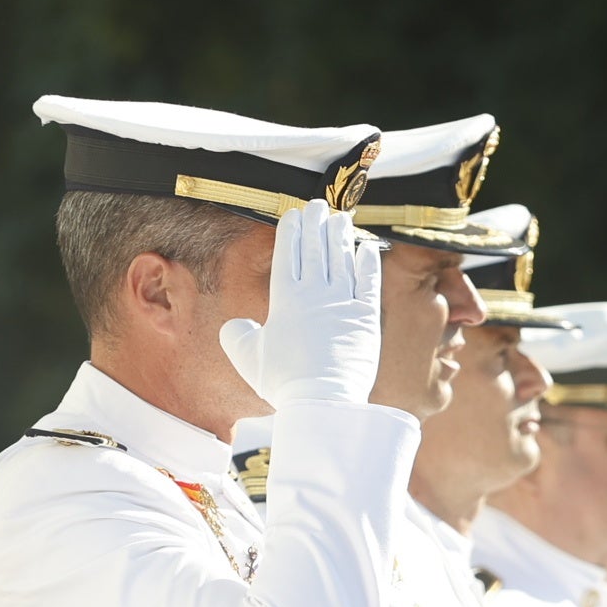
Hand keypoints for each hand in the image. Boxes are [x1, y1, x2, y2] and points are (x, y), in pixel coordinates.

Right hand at [217, 199, 382, 408]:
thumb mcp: (248, 357)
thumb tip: (237, 325)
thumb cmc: (284, 382)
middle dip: (316, 223)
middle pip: (315, 249)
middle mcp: (315, 293)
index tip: (294, 215)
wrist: (322, 400)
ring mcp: (343, 303)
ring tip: (341, 219)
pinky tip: (367, 248)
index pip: (286, 254)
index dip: (291, 231)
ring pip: (342, 259)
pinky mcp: (367, 317)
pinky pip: (369, 282)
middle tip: (318, 206)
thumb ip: (237, 335)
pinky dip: (368, 262)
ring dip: (341, 236)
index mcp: (285, 299)